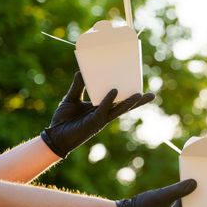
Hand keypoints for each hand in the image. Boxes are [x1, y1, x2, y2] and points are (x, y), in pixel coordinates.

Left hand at [40, 72, 154, 157]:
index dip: (128, 93)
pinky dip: (109, 100)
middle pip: (125, 106)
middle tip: (152, 95)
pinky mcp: (94, 122)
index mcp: (102, 107)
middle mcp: (104, 113)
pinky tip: (114, 92)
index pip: (119, 100)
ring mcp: (101, 118)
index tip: (138, 85)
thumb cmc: (63, 119)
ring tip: (141, 94)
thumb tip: (81, 70)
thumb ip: (77, 85)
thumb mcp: (71, 98)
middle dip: (139, 101)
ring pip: (119, 110)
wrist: (54, 135)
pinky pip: (104, 109)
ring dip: (130, 102)